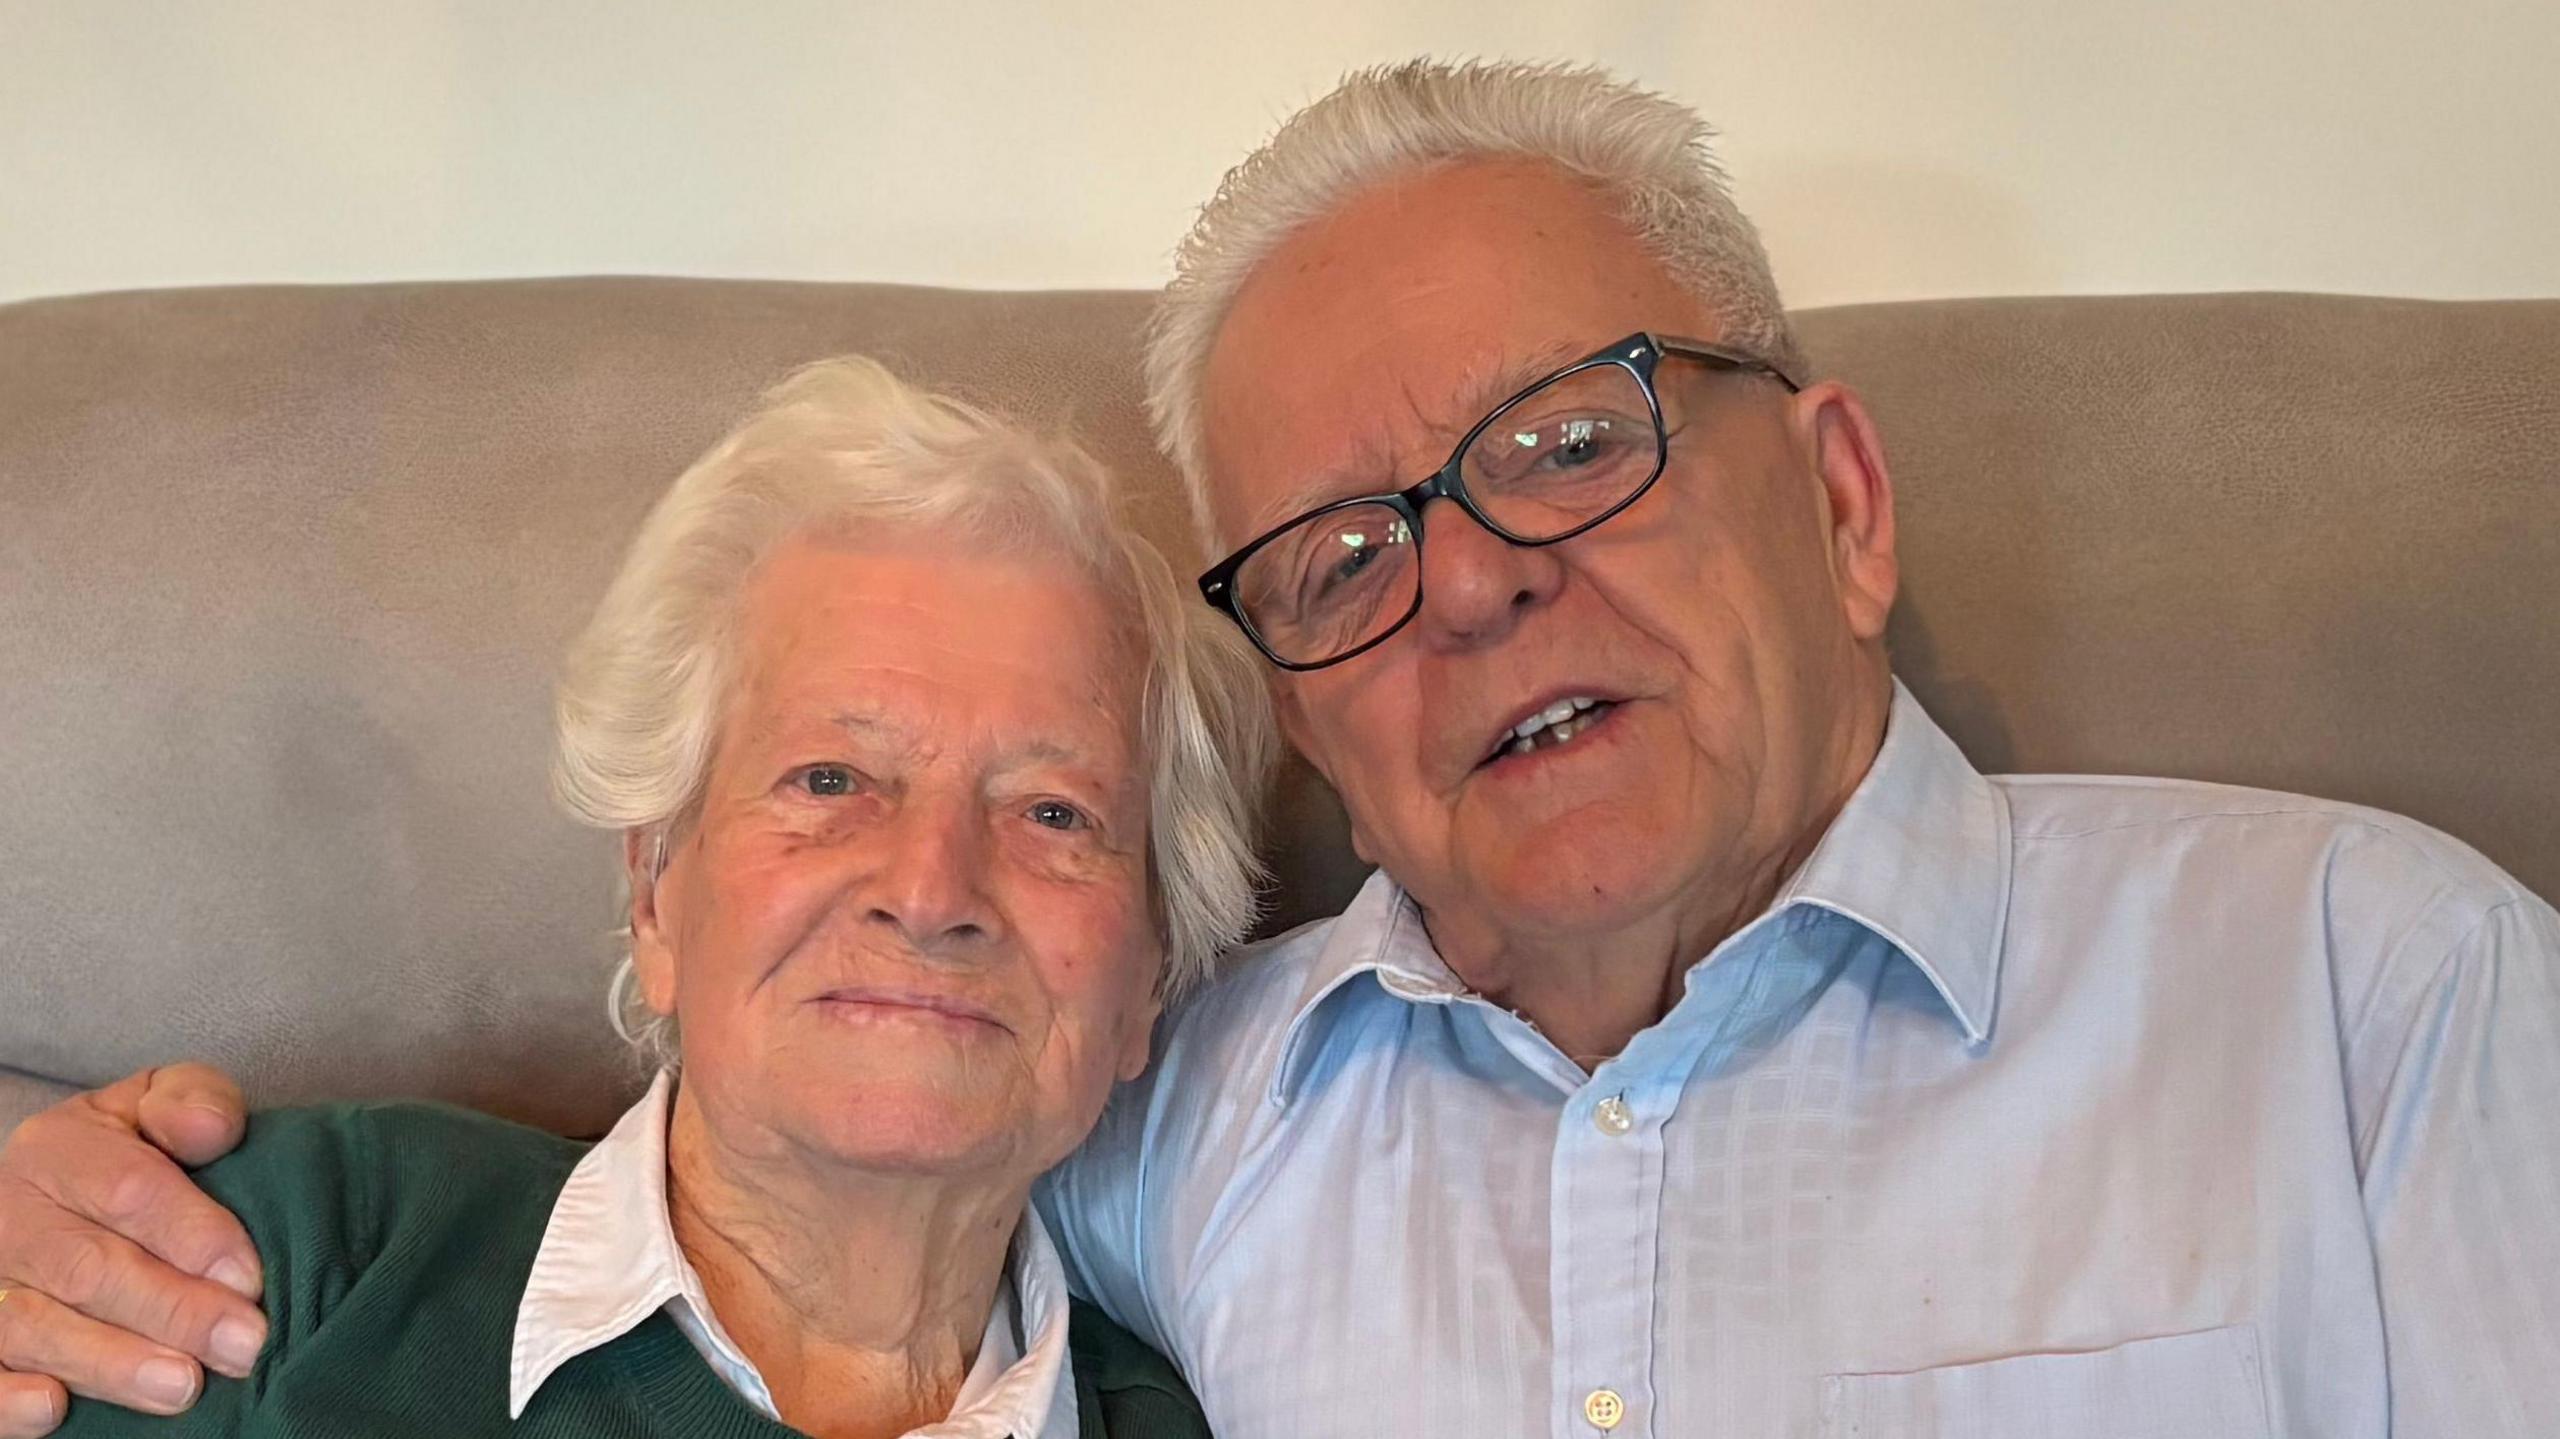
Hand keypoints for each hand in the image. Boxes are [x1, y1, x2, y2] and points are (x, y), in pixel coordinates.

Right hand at [0, 1066, 265, 1434]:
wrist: (60, 1194)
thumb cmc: (136, 1152)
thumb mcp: (162, 1105)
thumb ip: (193, 1102)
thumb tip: (208, 1129)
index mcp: (55, 1150)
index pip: (125, 1190)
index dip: (190, 1234)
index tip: (249, 1276)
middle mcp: (11, 1219)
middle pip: (89, 1269)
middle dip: (172, 1310)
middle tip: (241, 1342)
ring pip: (36, 1329)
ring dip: (112, 1364)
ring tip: (183, 1386)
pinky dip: (9, 1400)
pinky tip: (54, 1410)